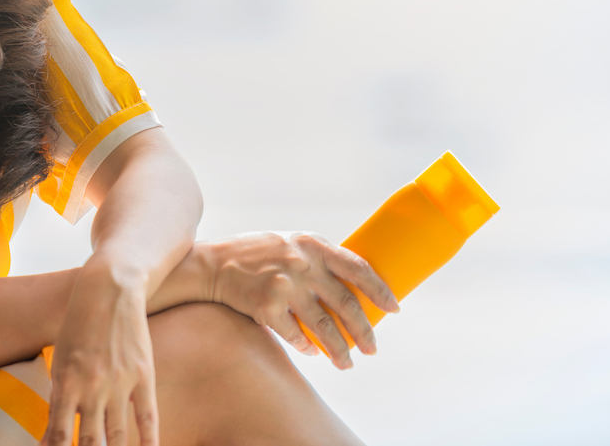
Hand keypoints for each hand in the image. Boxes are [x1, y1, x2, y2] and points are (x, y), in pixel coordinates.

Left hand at [41, 257, 158, 445]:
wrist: (109, 288)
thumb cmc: (79, 323)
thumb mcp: (60, 358)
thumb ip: (60, 395)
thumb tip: (55, 434)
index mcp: (64, 383)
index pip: (58, 437)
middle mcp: (91, 387)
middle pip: (89, 444)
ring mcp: (119, 382)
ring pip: (118, 437)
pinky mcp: (143, 375)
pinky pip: (147, 417)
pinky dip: (148, 442)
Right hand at [205, 232, 398, 369]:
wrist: (214, 264)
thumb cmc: (257, 254)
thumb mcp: (292, 244)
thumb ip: (319, 259)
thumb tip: (354, 287)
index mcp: (313, 245)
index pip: (358, 267)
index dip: (380, 289)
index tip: (395, 308)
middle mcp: (302, 265)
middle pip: (346, 304)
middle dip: (364, 331)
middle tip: (372, 349)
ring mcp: (284, 286)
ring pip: (324, 327)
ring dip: (339, 350)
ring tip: (346, 364)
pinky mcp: (266, 307)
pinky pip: (295, 335)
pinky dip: (306, 347)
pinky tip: (312, 352)